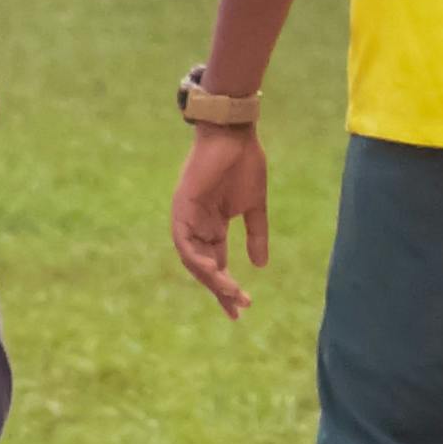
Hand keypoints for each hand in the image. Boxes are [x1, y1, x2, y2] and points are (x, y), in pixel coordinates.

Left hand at [171, 127, 271, 319]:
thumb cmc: (245, 165)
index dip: (227, 286)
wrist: (235, 135)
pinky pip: (184, 240)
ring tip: (230, 292)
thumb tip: (260, 266)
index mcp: (212, 226)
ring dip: (210, 278)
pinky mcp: (182, 207)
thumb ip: (256, 235)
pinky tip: (212, 270)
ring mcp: (187, 218)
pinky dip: (196, 257)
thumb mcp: (255, 207)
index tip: (242, 308)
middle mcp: (196, 226)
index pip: (216, 263)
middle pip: (204, 266)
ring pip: (192, 259)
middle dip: (220, 289)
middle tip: (237, 308)